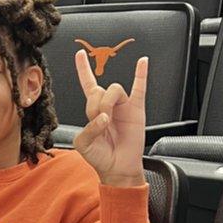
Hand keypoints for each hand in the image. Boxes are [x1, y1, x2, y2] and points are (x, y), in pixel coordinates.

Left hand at [72, 50, 148, 187]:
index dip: (83, 69)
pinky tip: (142, 62)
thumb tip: (104, 117)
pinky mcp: (136, 109)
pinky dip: (141, 74)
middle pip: (98, 89)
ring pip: (114, 89)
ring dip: (108, 102)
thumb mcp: (83, 144)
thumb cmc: (100, 156)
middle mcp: (108, 104)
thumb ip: (88, 129)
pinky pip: (140, 87)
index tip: (80, 54)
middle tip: (99, 120)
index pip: (88, 84)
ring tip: (109, 119)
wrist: (117, 168)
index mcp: (93, 110)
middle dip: (95, 104)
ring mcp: (123, 106)